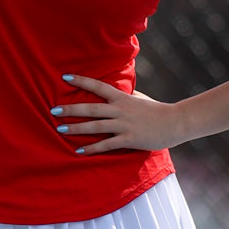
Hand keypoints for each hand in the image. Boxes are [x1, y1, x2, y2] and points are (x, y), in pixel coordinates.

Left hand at [50, 76, 179, 153]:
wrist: (175, 122)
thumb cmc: (156, 110)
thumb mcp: (138, 98)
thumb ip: (124, 96)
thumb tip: (115, 91)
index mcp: (122, 97)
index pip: (97, 86)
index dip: (81, 81)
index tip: (64, 77)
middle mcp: (120, 109)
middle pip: (91, 108)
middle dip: (71, 109)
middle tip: (53, 110)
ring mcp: (124, 124)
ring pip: (95, 126)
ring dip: (76, 128)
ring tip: (59, 130)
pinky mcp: (129, 139)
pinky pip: (106, 145)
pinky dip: (92, 149)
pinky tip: (79, 152)